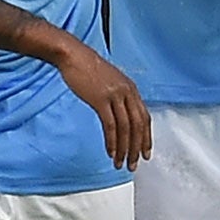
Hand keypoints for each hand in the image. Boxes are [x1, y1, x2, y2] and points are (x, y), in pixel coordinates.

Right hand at [57, 42, 153, 168]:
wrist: (73, 56)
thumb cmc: (89, 69)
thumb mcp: (111, 82)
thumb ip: (119, 97)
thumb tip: (123, 115)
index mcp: (132, 89)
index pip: (145, 118)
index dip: (146, 137)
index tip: (146, 153)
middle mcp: (127, 92)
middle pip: (138, 125)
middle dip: (137, 148)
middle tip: (135, 164)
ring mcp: (115, 95)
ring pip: (126, 128)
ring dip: (124, 149)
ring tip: (121, 163)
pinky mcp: (101, 99)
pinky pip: (110, 125)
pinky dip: (112, 141)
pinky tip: (111, 152)